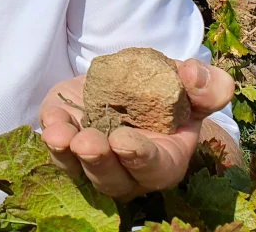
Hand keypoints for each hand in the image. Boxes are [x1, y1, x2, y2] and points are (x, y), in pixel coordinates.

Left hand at [39, 59, 234, 200]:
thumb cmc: (167, 90)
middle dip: (99, 162)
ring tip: (59, 136)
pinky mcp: (67, 137)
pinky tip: (49, 121)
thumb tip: (194, 75)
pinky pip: (56, 144)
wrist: (132, 81)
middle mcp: (126, 169)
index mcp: (164, 159)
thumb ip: (206, 84)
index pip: (154, 170)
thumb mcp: (190, 84)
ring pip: (77, 168)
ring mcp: (92, 157)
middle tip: (88, 143)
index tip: (123, 142)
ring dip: (66, 154)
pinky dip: (51, 132)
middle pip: (112, 179)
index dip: (139, 159)